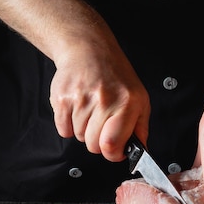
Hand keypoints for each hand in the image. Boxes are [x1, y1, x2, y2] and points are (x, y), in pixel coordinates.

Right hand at [50, 36, 150, 161]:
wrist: (89, 49)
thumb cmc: (115, 76)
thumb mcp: (139, 98)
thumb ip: (140, 128)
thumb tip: (141, 151)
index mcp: (126, 103)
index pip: (112, 144)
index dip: (112, 154)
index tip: (114, 150)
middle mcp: (104, 100)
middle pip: (93, 145)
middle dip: (97, 141)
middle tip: (101, 123)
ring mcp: (80, 99)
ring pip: (78, 137)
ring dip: (83, 129)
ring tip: (90, 109)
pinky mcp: (62, 98)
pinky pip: (63, 130)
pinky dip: (69, 125)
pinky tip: (77, 108)